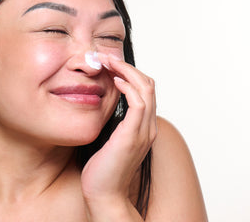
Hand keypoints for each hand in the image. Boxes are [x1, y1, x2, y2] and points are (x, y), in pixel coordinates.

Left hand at [81, 53, 156, 220]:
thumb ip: (111, 121)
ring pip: (146, 89)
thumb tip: (100, 103)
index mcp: (142, 127)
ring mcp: (142, 131)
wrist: (104, 193)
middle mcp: (147, 127)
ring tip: (107, 61)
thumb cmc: (102, 168)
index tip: (108, 64)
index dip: (128, 73)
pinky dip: (128, 87)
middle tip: (106, 56)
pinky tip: (113, 80)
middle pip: (149, 84)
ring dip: (126, 70)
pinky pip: (139, 103)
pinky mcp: (132, 136)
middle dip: (127, 66)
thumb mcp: (107, 138)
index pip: (145, 90)